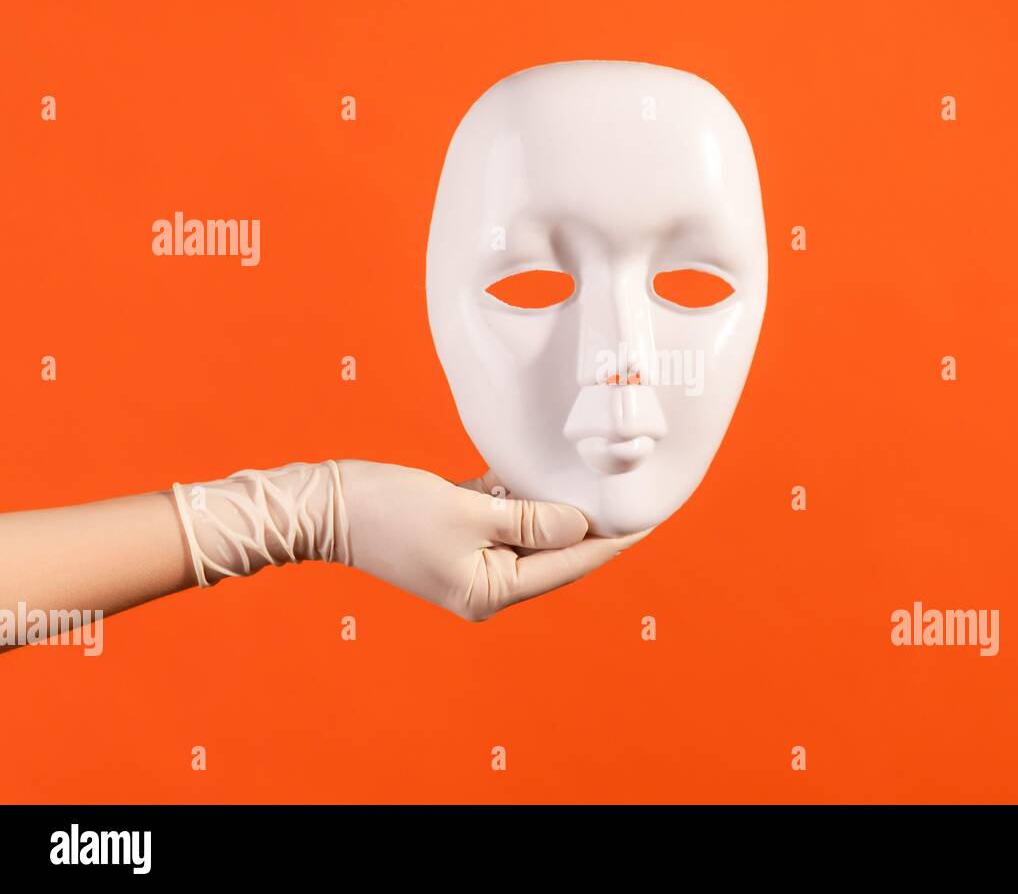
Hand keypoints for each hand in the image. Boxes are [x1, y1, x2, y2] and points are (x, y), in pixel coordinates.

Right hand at [338, 460, 649, 620]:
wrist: (325, 506)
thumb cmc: (389, 513)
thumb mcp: (466, 513)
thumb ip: (529, 519)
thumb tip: (580, 524)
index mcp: (491, 591)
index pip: (568, 565)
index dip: (613, 540)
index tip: (650, 518)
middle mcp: (486, 582)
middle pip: (554, 550)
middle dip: (590, 522)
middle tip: (633, 491)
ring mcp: (472, 558)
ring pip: (532, 529)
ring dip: (557, 504)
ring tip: (600, 478)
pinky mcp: (458, 531)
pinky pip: (504, 514)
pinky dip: (523, 494)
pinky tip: (546, 469)